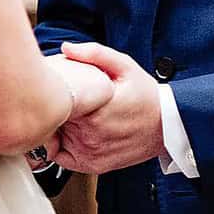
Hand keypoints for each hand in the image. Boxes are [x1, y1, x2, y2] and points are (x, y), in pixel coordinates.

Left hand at [51, 42, 165, 172]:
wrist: (168, 127)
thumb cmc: (146, 97)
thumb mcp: (125, 66)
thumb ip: (95, 54)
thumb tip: (67, 48)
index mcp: (93, 110)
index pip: (52, 104)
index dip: (46, 95)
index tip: (47, 88)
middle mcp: (89, 136)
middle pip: (51, 122)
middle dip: (50, 110)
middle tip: (53, 99)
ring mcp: (90, 153)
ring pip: (54, 141)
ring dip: (55, 129)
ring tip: (65, 115)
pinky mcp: (92, 165)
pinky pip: (62, 158)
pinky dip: (60, 146)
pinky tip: (69, 132)